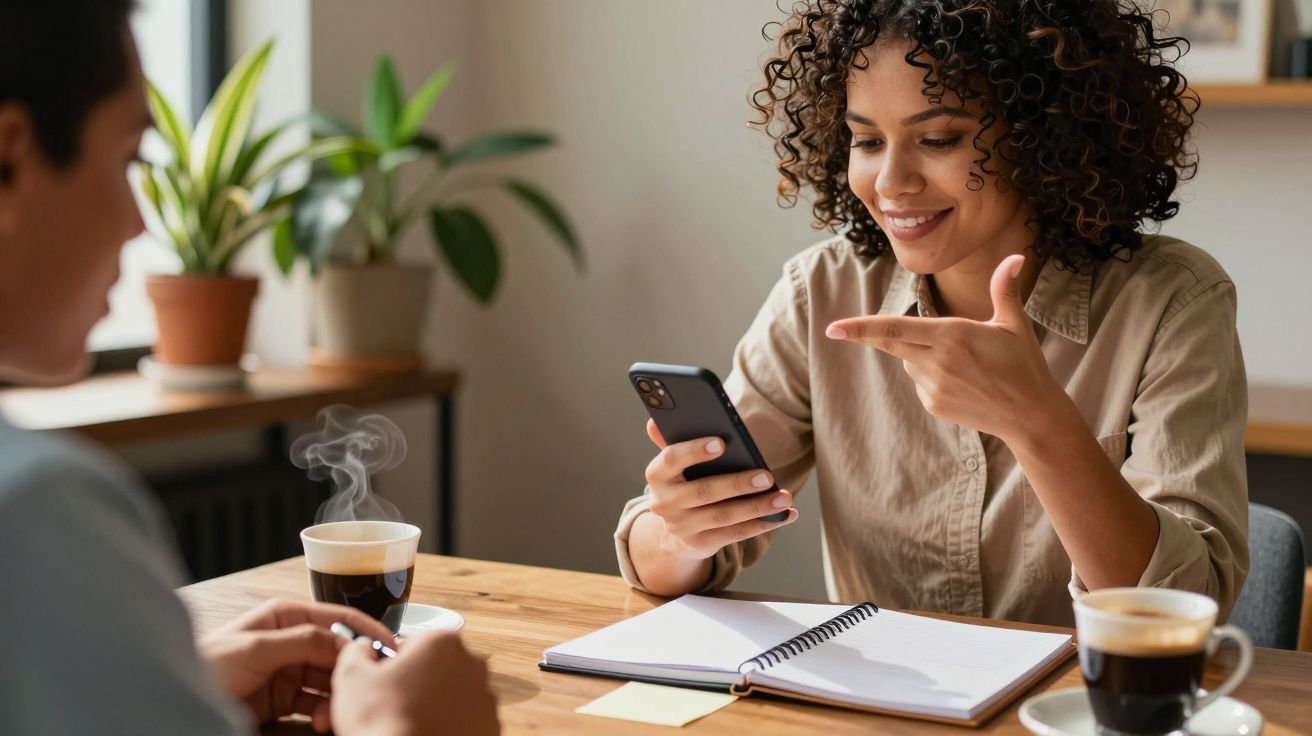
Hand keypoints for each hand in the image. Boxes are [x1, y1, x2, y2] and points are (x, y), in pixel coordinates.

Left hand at [198, 598, 395, 732]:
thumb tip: (345, 642)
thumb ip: (304, 641)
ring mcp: (290, 671)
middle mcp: (293, 640)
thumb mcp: (257, 648)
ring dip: (336, 700)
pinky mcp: (284, 700)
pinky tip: (321, 724)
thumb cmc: (209, 666)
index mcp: (287, 616)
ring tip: (328, 720)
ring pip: (330, 683)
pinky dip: (323, 714)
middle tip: (357, 695)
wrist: (176, 703)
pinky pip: (316, 705)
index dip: (368, 633)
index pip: (339, 619)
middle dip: (350, 676)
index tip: (393, 650)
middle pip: (339, 655)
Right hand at [331, 630, 499, 735]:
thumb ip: (357, 650)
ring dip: (436, 703)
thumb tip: (363, 648)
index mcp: (442, 642)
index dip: (394, 664)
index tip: (385, 682)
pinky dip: (451, 724)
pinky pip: (466, 718)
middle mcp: (472, 664)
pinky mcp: (490, 725)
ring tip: (412, 722)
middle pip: (437, 667)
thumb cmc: (383, 722)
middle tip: (396, 705)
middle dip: (418, 682)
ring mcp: (486, 697)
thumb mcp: (351, 676)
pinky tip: (429, 731)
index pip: (413, 645)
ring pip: (453, 693)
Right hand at [642, 419, 796, 560]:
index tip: (722, 443)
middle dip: (737, 484)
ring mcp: (681, 527)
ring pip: (724, 516)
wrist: (675, 527)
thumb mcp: (675, 463)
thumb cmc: (682, 482)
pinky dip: (762, 524)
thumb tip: (654, 421)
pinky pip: (735, 534)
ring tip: (784, 498)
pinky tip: (784, 515)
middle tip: (767, 476)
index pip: (671, 459)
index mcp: (657, 475)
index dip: (694, 451)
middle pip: (704, 492)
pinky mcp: (700, 544)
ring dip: (757, 507)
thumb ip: (671, 441)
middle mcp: (664, 503)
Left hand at [825, 254, 1063, 442]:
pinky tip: (960, 381)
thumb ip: (1005, 288)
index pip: (895, 329)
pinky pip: (918, 383)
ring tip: (960, 362)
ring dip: (919, 355)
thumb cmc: (1024, 365)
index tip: (833, 329)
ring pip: (907, 361)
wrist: (1030, 415)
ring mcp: (933, 386)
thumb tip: (1016, 256)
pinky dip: (929, 376)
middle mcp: (938, 361)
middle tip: (838, 330)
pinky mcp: (933, 405)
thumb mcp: (1014, 324)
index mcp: (953, 335)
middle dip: (864, 335)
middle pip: (889, 344)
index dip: (861, 329)